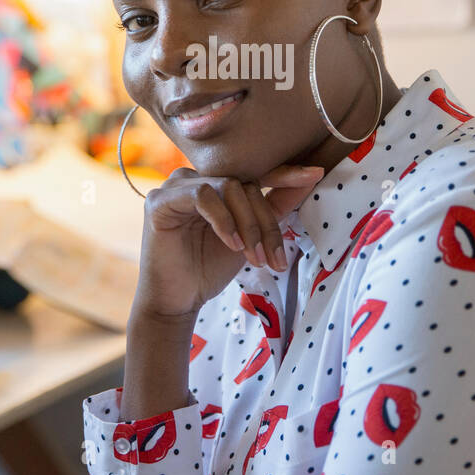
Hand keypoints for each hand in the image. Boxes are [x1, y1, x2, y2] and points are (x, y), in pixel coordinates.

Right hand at [132, 164, 323, 321]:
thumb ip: (276, 206)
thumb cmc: (209, 268)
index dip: (284, 174)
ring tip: (253, 257)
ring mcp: (175, 186)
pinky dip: (223, 220)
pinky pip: (201, 195)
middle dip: (265, 224)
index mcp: (214, 184)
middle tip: (274, 259)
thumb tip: (311, 176)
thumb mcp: (252, 236)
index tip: (314, 174)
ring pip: (228, 187)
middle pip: (244, 185)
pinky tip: (232, 244)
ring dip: (248, 224)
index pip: (254, 174)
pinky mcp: (160, 200)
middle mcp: (194, 178)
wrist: (178, 301)